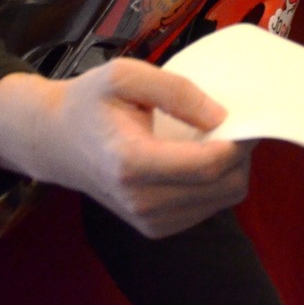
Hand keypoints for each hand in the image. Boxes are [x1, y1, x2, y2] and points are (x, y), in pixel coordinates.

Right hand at [0, 59, 253, 237]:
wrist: (55, 141)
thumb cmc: (88, 103)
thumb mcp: (125, 75)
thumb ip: (176, 91)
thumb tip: (221, 116)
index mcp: (132, 162)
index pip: (208, 165)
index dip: (240, 142)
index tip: (248, 117)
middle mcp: (140, 200)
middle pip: (222, 186)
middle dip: (241, 155)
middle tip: (237, 124)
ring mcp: (147, 220)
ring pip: (222, 200)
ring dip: (231, 170)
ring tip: (216, 139)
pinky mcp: (154, 228)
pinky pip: (207, 209)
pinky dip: (216, 184)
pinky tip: (201, 158)